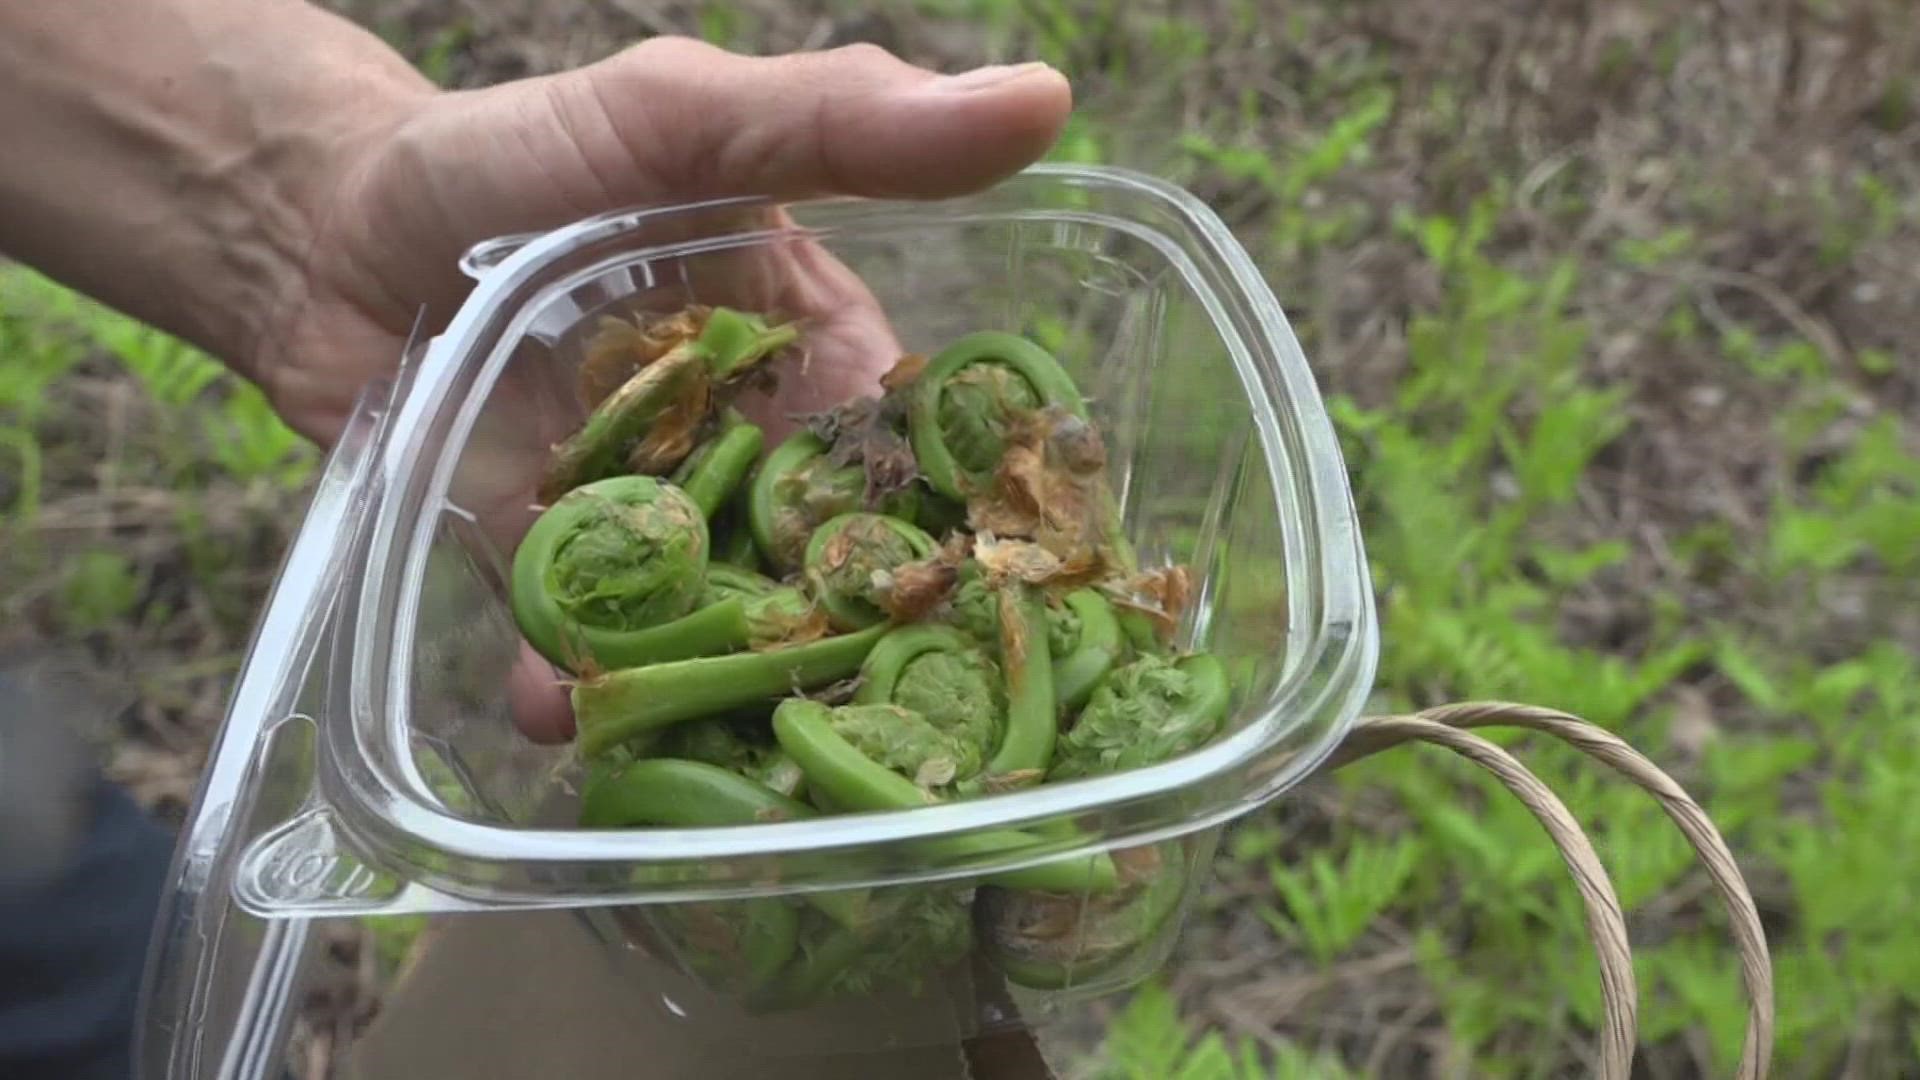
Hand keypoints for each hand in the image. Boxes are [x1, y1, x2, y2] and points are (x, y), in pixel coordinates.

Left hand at [257, 37, 1070, 741]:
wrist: (324, 224)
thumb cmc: (524, 156)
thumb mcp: (685, 121)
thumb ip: (841, 122)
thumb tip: (1037, 98)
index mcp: (814, 353)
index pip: (912, 451)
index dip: (948, 515)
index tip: (970, 585)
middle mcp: (749, 450)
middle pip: (823, 565)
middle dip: (839, 637)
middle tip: (860, 719)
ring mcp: (652, 520)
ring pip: (717, 625)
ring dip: (720, 687)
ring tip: (720, 752)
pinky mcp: (556, 570)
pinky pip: (586, 646)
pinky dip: (576, 688)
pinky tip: (561, 712)